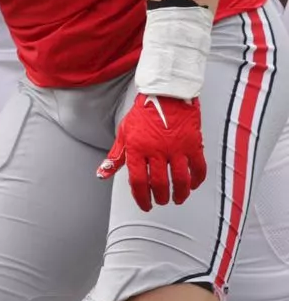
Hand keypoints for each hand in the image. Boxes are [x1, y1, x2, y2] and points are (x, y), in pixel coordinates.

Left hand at [98, 93, 205, 210]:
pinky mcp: (193, 144)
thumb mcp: (124, 134)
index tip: (145, 206)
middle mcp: (156, 150)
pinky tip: (192, 186)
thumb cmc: (142, 116)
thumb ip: (115, 157)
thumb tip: (101, 174)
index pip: (138, 181)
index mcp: (137, 148)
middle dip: (160, 198)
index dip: (141, 198)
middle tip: (161, 202)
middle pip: (159, 184)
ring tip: (176, 199)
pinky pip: (198, 168)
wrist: (165, 94)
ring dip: (179, 194)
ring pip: (180, 180)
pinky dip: (196, 181)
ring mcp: (176, 148)